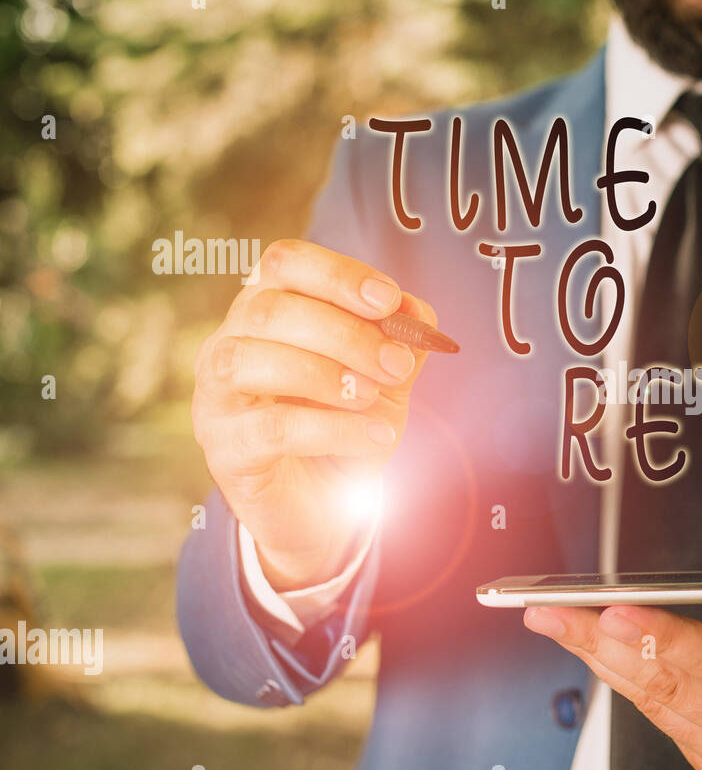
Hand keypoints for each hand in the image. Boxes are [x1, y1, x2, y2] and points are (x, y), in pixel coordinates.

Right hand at [192, 239, 437, 588]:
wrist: (330, 507)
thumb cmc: (349, 428)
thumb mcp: (387, 379)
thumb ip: (401, 340)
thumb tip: (418, 309)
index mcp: (266, 310)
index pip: (283, 262)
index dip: (336, 274)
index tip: (389, 300)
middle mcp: (228, 342)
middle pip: (269, 310)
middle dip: (345, 333)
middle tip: (396, 365)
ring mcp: (215, 396)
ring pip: (254, 360)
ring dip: (328, 376)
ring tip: (375, 398)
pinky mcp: (223, 448)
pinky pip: (271, 426)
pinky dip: (333, 429)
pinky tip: (375, 438)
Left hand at [523, 595, 701, 769]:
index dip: (676, 644)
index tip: (620, 613)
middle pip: (674, 686)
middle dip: (608, 643)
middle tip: (557, 607)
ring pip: (649, 698)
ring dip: (595, 654)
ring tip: (550, 614)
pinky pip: (649, 708)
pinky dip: (612, 669)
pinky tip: (580, 637)